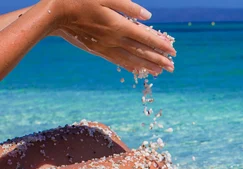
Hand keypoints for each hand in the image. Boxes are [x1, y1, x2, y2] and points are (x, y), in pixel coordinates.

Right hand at [49, 0, 175, 75]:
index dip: (161, 44)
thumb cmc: (80, 0)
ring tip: (161, 72)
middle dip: (159, 59)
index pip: (146, 37)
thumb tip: (148, 16)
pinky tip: (139, 70)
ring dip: (148, 66)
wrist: (54, 15)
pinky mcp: (98, 51)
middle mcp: (115, 39)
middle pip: (142, 51)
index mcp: (119, 25)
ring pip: (132, 59)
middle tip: (173, 67)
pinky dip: (130, 66)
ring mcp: (107, 47)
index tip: (173, 51)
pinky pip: (118, 61)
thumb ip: (128, 6)